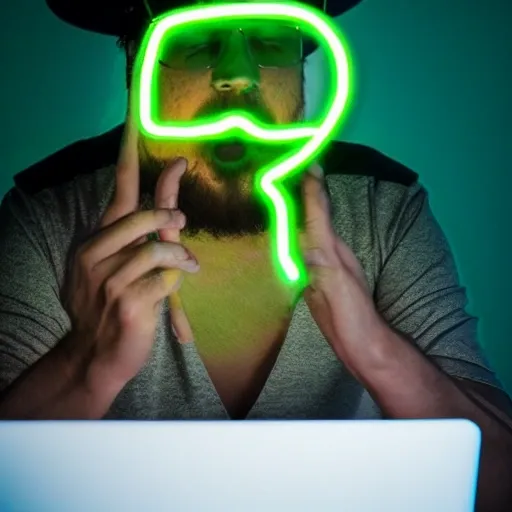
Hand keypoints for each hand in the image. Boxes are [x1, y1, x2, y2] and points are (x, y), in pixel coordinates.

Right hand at [63, 113, 198, 388]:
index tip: (138, 122)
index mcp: (96, 241)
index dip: (130, 157)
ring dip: (180, 257)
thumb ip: (142, 238)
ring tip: (187, 266)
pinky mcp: (128, 303)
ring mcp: (109, 279)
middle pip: (142, 216)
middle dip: (168, 218)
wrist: (94, 355)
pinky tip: (173, 289)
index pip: (118, 192)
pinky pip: (166, 280)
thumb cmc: (112, 306)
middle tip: (181, 224)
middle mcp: (96, 254)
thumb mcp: (118, 267)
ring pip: (158, 249)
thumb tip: (174, 209)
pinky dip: (177, 283)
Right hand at [301, 165, 385, 371]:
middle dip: (303, 190)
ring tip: (281, 191)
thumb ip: (325, 266)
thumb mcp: (340, 290)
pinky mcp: (313, 281)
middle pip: (313, 215)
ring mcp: (321, 266)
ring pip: (306, 230)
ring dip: (297, 209)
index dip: (312, 187)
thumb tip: (310, 242)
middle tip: (288, 166)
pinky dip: (292, 237)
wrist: (362, 346)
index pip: (319, 211)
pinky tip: (283, 235)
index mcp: (332, 251)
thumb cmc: (354, 320)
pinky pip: (299, 251)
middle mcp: (327, 253)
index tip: (306, 160)